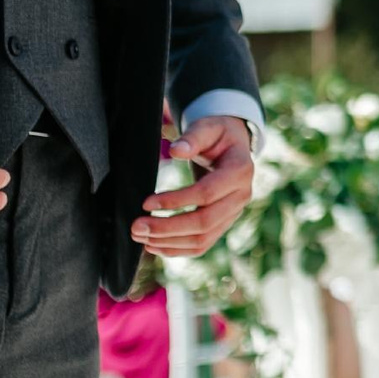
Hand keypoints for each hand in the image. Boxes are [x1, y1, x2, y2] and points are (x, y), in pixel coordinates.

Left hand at [134, 116, 255, 257]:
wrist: (232, 146)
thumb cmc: (217, 134)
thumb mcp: (207, 127)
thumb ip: (193, 137)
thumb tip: (175, 150)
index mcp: (240, 171)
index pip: (206, 193)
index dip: (176, 201)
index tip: (146, 202)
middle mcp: (242, 196)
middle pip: (204, 222)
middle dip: (167, 228)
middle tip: (136, 227)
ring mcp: (234, 213)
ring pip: (202, 238)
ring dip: (169, 242)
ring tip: (140, 237)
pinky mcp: (223, 223)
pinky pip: (202, 244)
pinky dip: (177, 249)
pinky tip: (154, 246)